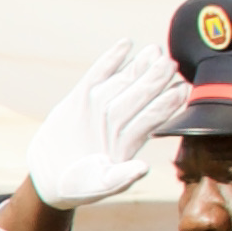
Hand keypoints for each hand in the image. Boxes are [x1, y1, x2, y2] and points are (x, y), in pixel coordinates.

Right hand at [19, 23, 185, 216]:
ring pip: (123, 83)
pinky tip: (125, 44)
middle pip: (140, 96)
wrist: (50, 178)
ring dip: (139, 67)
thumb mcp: (99, 186)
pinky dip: (110, 60)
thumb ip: (120, 178)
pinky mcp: (79, 98)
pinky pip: (97, 75)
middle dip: (155, 80)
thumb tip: (142, 168)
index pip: (151, 118)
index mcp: (128, 141)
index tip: (181, 89)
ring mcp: (99, 107)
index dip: (165, 104)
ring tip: (154, 51)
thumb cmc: (80, 186)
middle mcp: (118, 120)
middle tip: (170, 63)